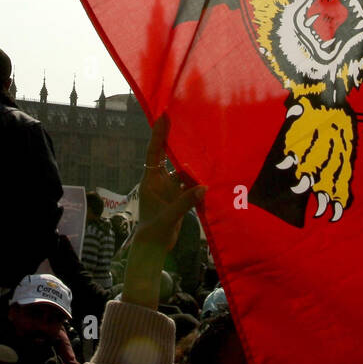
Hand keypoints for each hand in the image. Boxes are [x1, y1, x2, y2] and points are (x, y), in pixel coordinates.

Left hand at [123, 116, 204, 309]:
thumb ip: (185, 202)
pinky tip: (211, 173)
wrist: (153, 247)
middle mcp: (160, 180)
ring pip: (183, 169)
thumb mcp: (168, 217)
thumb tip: (204, 187)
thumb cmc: (153, 231)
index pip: (154, 152)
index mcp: (151, 180)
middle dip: (175, 139)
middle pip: (168, 155)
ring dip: (192, 161)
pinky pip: (191, 184)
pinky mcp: (179, 197)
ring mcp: (170, 188)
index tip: (163, 116)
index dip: (159, 134)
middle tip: (185, 119)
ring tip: (206, 146)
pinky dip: (199, 179)